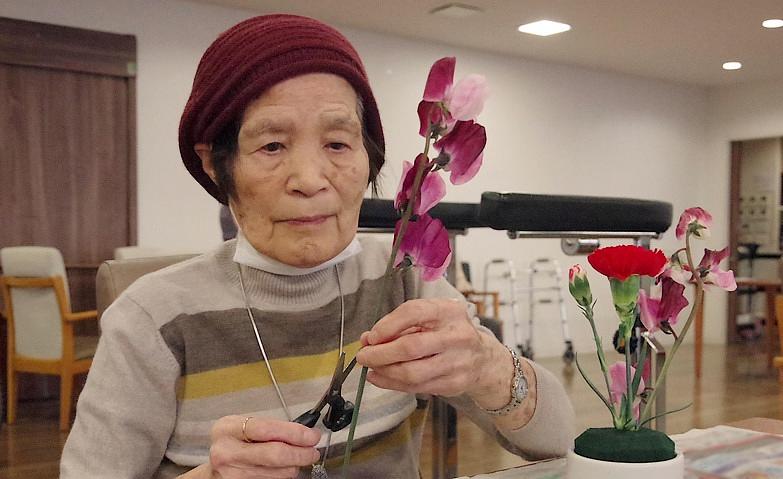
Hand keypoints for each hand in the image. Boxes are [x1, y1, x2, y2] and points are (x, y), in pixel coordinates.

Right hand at [203, 415, 320, 478]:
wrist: (215, 467)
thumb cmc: (233, 443)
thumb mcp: (243, 426)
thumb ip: (270, 428)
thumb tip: (304, 434)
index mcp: (228, 429)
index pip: (268, 430)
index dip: (295, 434)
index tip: (311, 436)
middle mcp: (227, 452)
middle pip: (275, 455)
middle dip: (301, 453)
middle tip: (313, 451)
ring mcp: (232, 474)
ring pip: (278, 473)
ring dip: (294, 466)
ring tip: (298, 458)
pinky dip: (283, 474)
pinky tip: (284, 467)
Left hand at [356, 298, 495, 397]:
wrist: (482, 358)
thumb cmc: (448, 333)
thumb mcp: (430, 318)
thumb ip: (399, 325)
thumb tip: (367, 339)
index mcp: (449, 311)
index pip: (414, 313)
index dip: (388, 325)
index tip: (371, 336)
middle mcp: (456, 336)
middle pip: (411, 347)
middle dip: (381, 354)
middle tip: (363, 356)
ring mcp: (457, 362)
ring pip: (412, 373)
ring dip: (385, 372)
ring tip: (371, 369)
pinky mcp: (453, 384)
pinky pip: (417, 387)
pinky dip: (394, 384)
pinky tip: (382, 378)